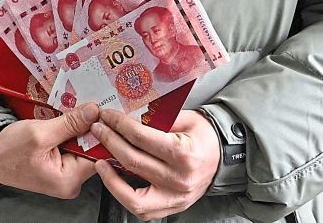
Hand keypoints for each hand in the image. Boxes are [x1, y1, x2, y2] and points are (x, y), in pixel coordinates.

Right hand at [0, 103, 100, 198]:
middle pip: (93, 150)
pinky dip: (71, 131)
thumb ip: (70, 124)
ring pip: (83, 146)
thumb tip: (95, 111)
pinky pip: (73, 146)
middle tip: (92, 104)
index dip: (103, 131)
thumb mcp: (40, 133)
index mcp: (69, 180)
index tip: (105, 110)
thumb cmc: (9, 150)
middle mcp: (71, 182)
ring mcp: (66, 174)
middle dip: (91, 127)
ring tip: (79, 109)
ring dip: (80, 127)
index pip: (99, 155)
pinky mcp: (60, 165)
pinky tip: (69, 118)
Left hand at [90, 109, 220, 217]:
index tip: (107, 116)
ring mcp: (175, 198)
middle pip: (133, 161)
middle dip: (110, 142)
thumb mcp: (185, 118)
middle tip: (98, 130)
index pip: (141, 138)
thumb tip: (127, 114)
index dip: (119, 125)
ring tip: (99, 161)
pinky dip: (122, 195)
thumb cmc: (204, 135)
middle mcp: (178, 179)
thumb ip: (157, 118)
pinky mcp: (171, 207)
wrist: (224, 156)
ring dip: (110, 177)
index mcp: (183, 153)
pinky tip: (113, 179)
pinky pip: (140, 208)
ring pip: (132, 194)